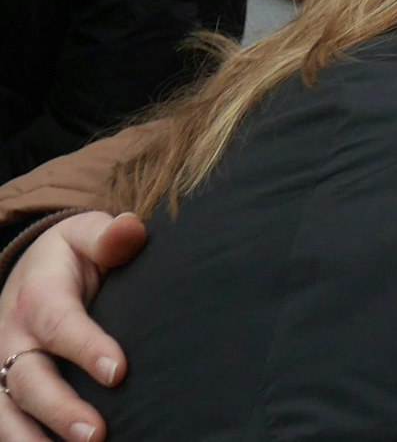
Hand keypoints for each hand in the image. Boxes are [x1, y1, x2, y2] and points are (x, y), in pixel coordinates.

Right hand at [0, 212, 146, 441]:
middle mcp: (12, 340)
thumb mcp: (85, 236)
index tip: (118, 372)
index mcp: (37, 299)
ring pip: (8, 413)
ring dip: (35, 440)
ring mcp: (2, 370)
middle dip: (61, 410)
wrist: (30, 273)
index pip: (60, 325)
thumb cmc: (71, 258)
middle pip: (30, 380)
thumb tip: (130, 229)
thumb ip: (108, 237)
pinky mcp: (2, 393)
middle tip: (96, 435)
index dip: (87, 348)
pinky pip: (7, 423)